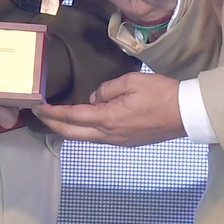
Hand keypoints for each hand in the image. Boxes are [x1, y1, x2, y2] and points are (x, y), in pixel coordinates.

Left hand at [36, 72, 186, 145]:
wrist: (186, 113)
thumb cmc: (161, 94)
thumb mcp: (131, 82)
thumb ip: (107, 89)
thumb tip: (94, 97)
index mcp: (108, 119)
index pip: (72, 117)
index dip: (53, 113)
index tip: (38, 107)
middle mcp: (109, 135)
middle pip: (73, 133)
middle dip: (53, 125)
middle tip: (39, 115)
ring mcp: (118, 141)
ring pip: (85, 138)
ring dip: (68, 129)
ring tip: (56, 119)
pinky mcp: (127, 142)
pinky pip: (98, 138)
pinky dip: (83, 131)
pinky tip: (81, 124)